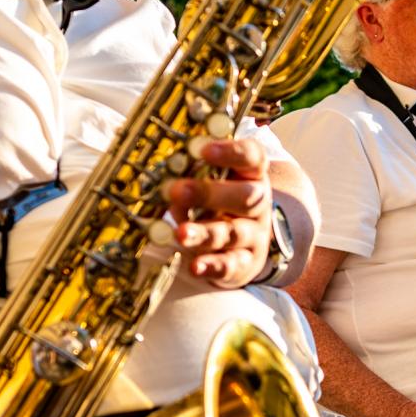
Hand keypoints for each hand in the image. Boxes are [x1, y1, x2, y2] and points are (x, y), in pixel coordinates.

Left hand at [166, 138, 272, 288]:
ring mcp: (253, 235)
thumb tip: (157, 167)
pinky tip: (195, 266)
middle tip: (177, 190)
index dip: (231, 152)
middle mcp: (258, 203)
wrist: (244, 239)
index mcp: (251, 174)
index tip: (203, 150)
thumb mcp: (210, 179)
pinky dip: (212, 266)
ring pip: (233, 233)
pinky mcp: (244, 263)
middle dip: (209, 194)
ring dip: (205, 232)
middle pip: (245, 197)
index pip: (251, 157)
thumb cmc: (218, 199)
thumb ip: (191, 171)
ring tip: (180, 233)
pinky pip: (231, 265)